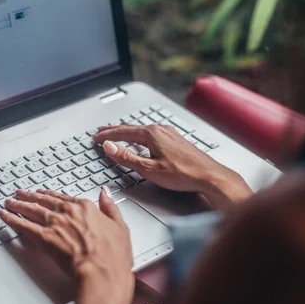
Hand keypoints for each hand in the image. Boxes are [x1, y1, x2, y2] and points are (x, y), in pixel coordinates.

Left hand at [0, 188, 133, 303]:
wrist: (101, 272)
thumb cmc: (112, 256)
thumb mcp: (120, 226)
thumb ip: (110, 207)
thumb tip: (105, 193)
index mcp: (86, 207)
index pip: (63, 197)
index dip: (51, 195)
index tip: (44, 193)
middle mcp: (68, 211)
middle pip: (44, 200)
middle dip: (30, 196)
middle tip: (20, 194)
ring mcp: (54, 223)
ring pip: (31, 209)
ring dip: (18, 204)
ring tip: (9, 202)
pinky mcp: (44, 238)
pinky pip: (23, 225)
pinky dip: (11, 219)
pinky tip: (4, 216)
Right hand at [93, 124, 251, 210]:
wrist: (209, 176)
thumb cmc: (183, 174)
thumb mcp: (149, 169)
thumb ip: (126, 157)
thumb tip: (108, 146)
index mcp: (151, 134)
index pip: (121, 132)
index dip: (106, 135)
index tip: (95, 138)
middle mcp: (159, 129)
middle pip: (130, 128)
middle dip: (113, 130)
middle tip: (100, 131)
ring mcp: (168, 133)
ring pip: (141, 130)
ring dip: (126, 132)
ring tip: (116, 133)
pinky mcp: (175, 139)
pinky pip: (151, 133)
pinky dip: (139, 135)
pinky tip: (140, 140)